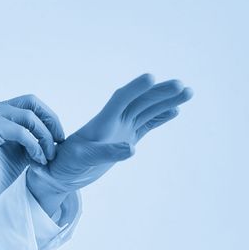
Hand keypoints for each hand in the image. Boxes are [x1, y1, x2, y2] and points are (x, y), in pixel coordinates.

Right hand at [0, 95, 64, 217]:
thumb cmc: (1, 169)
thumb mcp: (25, 147)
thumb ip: (36, 133)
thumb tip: (58, 128)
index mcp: (0, 110)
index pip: (31, 102)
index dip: (49, 116)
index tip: (60, 137)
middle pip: (31, 104)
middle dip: (50, 123)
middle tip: (59, 142)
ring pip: (29, 117)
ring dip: (44, 137)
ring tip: (49, 156)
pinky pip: (21, 132)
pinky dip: (35, 146)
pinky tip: (38, 159)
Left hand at [27, 73, 192, 212]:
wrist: (61, 172)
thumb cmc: (66, 164)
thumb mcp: (83, 159)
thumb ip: (106, 153)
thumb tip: (132, 149)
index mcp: (101, 122)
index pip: (121, 99)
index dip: (135, 88)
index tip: (152, 78)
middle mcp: (114, 121)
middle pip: (140, 102)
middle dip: (160, 93)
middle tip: (181, 85)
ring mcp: (122, 128)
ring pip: (147, 110)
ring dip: (166, 102)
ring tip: (187, 92)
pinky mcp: (126, 138)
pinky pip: (146, 125)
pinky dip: (160, 117)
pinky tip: (174, 111)